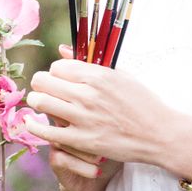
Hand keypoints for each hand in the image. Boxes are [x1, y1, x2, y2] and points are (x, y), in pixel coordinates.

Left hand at [25, 45, 178, 164]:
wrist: (159, 134)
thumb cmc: (142, 102)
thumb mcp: (120, 75)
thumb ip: (89, 63)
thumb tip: (62, 49)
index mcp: (97, 75)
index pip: (57, 66)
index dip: (55, 72)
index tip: (60, 79)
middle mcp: (87, 94)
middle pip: (43, 81)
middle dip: (41, 84)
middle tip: (45, 90)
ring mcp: (84, 118)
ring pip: (41, 102)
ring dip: (36, 101)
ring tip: (41, 104)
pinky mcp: (83, 141)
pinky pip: (47, 132)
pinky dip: (34, 126)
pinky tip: (32, 123)